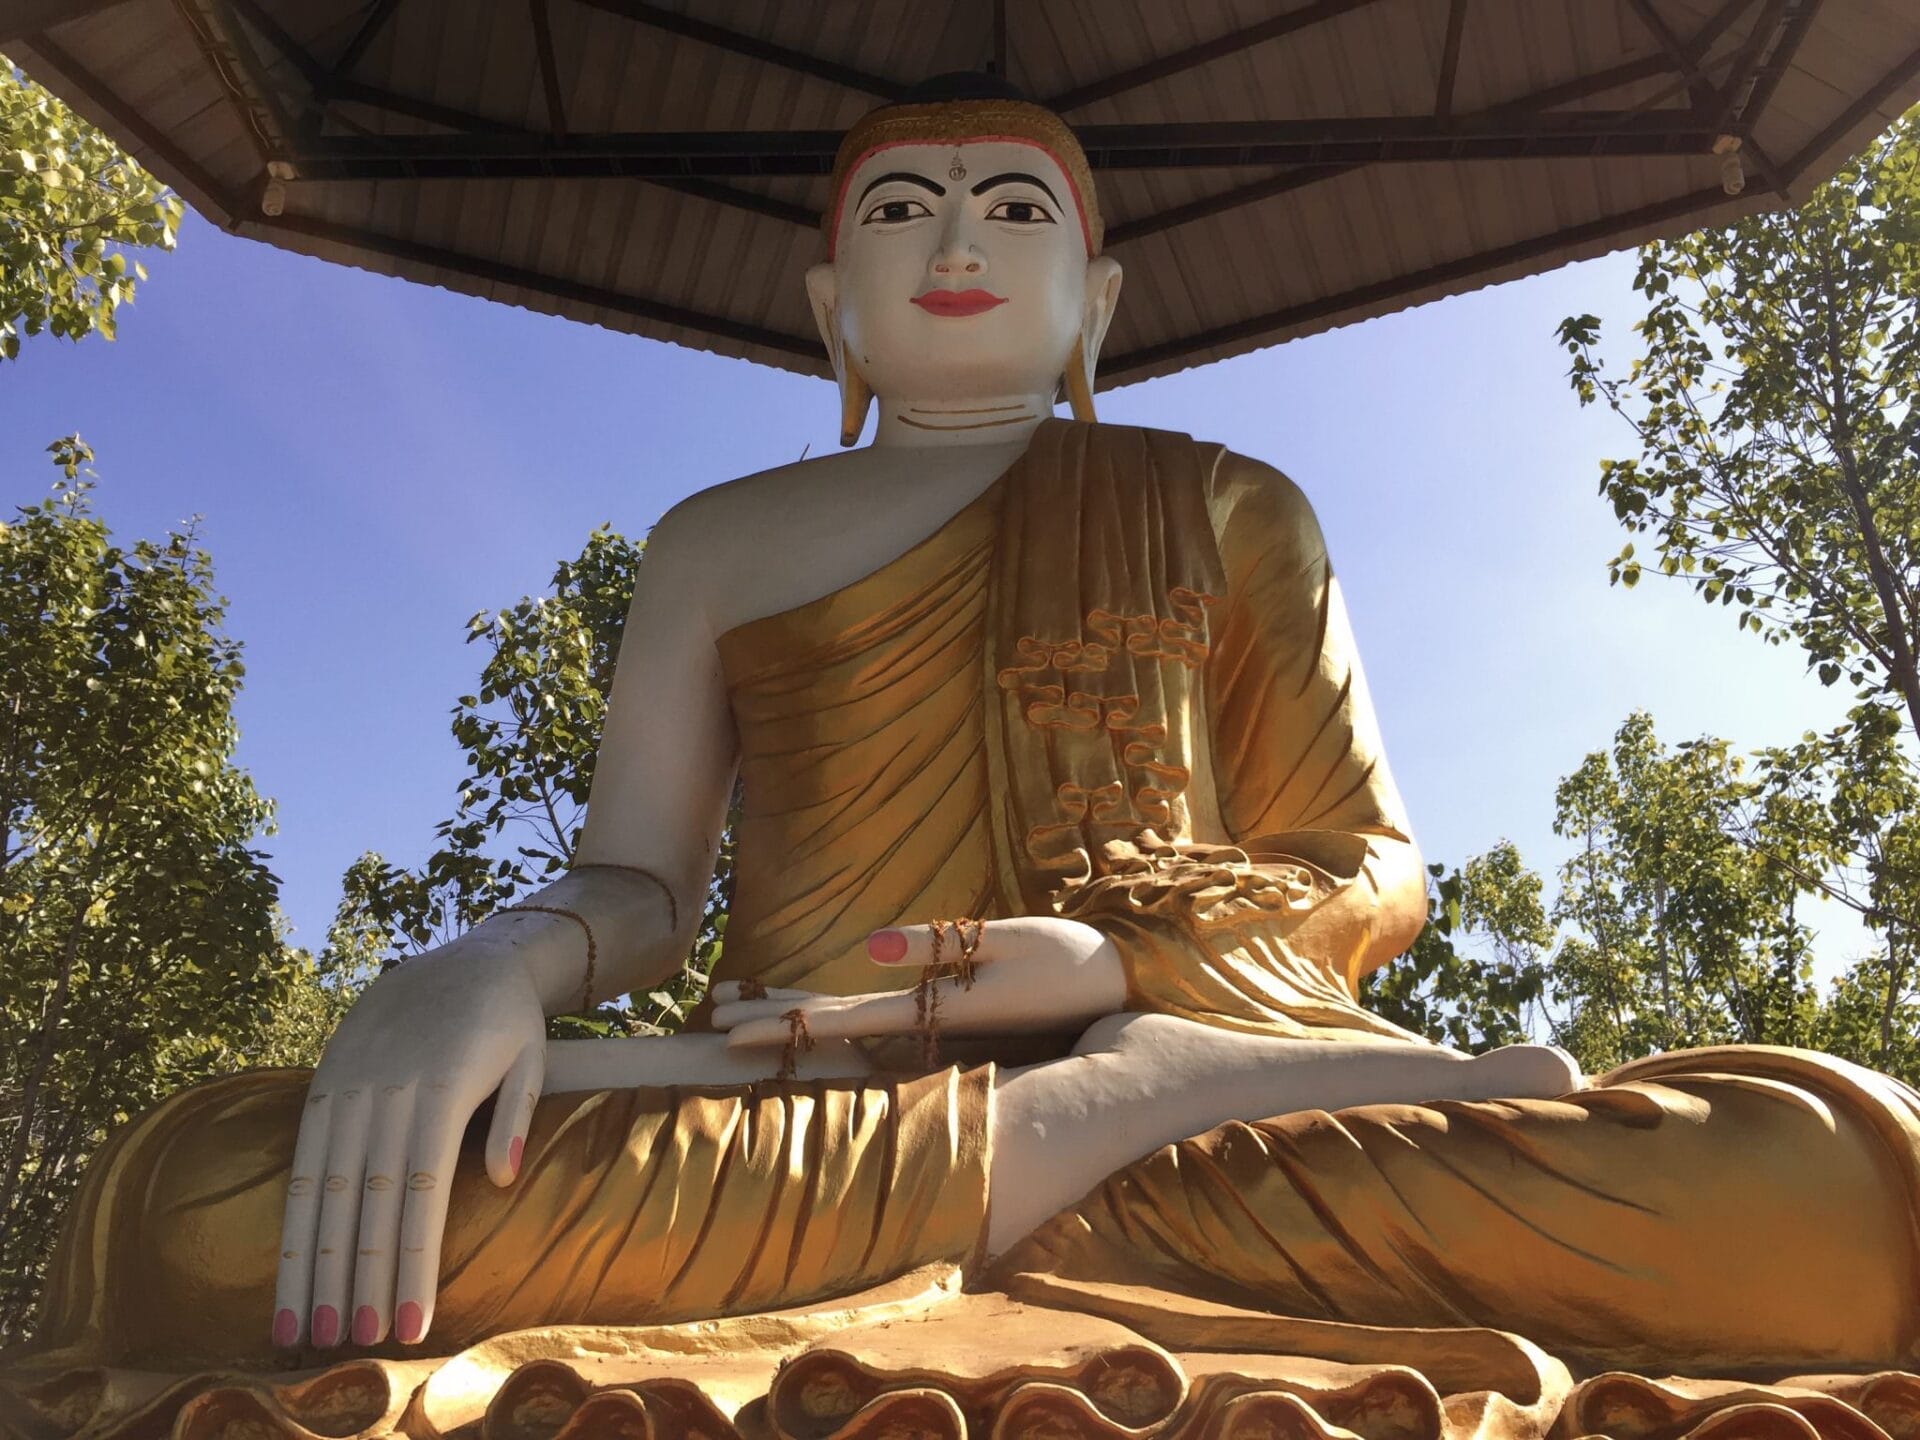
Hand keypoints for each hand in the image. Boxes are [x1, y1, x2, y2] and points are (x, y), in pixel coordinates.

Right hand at [272, 938, 544, 1350]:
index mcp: (441, 1087)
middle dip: (359, 1277)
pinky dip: (294, 1217)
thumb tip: (500, 1179)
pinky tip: (290, 1265)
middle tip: (354, 1341)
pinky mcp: (322, 1082)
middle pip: (366, 1199)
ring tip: (306, 1327)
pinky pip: (302, 1158)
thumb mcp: (531, 1055)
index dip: (413, 1261)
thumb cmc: (508, 1019)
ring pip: (323, 1186)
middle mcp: (385, 1090)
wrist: (465, 956)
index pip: (421, 1192)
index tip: (413, 1322)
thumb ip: (515, 1116)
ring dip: (313, 1261)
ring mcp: (347, 1086)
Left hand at [710, 916, 1126, 1048]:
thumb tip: (869, 945)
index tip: (726, 1032)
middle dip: (774, 1025)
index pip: (842, 1020)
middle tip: (710, 1027)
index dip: (780, 1024)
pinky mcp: (956, 1021)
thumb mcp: (1012, 941)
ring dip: (801, 1023)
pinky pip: (883, 1023)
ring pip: (856, 1028)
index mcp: (938, 1009)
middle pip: (838, 1029)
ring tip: (745, 1018)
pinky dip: (841, 1021)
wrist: (1124, 991)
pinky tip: (817, 1022)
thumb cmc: (1073, 959)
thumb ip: (942, 945)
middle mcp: (932, 1028)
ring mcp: (943, 1030)